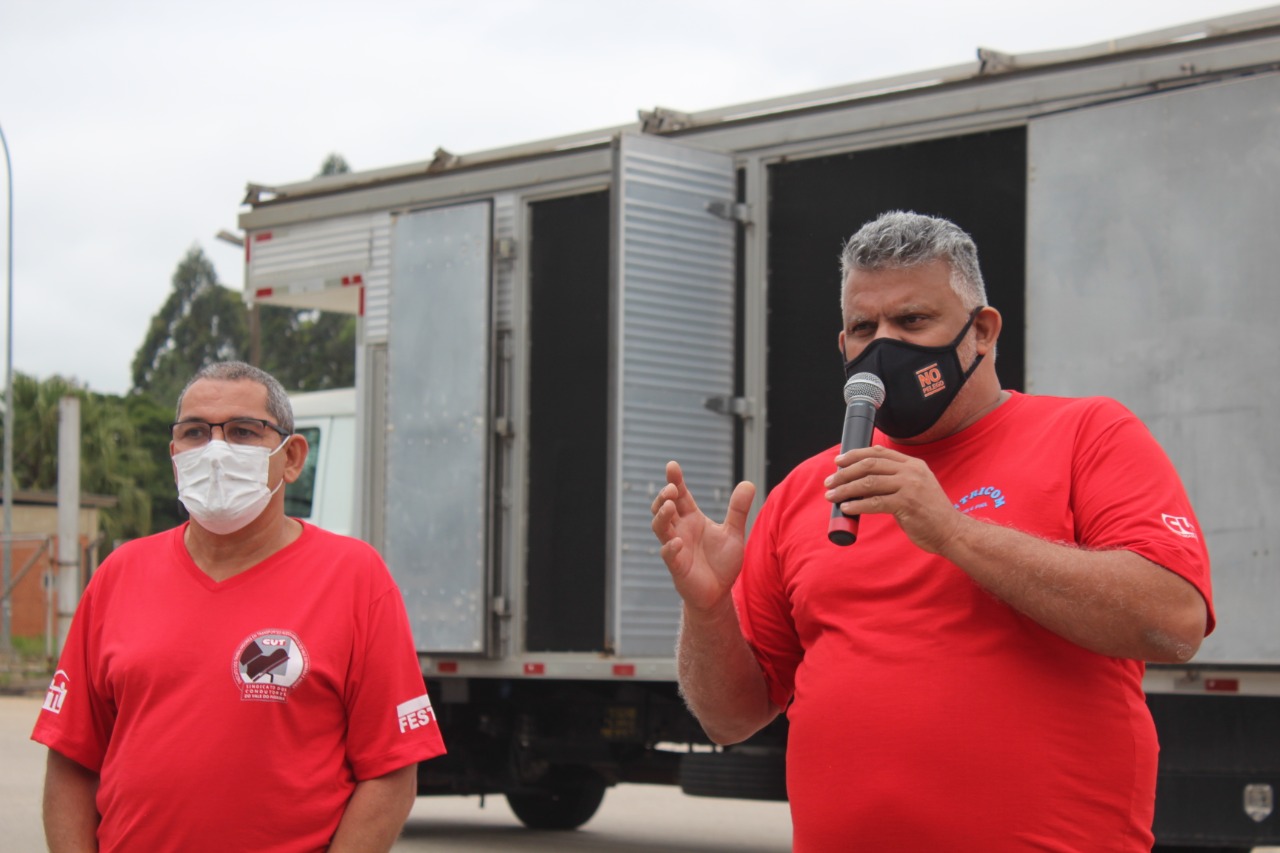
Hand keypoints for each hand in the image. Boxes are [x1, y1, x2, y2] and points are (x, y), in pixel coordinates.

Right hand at [651, 461, 756, 613]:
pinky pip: (668, 554)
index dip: (675, 480)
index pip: (681, 495)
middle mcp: (680, 530)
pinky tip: (677, 542)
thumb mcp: (733, 533)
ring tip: (670, 506)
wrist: (719, 593)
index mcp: (692, 519)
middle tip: (672, 488)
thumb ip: (738, 510)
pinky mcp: (677, 566)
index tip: (672, 466)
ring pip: (660, 527)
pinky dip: (670, 547)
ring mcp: (676, 547)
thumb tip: (749, 483)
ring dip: (662, 516)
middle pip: (663, 508)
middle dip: (664, 496)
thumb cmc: (722, 563)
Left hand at [824, 446, 963, 554]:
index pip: (878, 452)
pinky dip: (857, 505)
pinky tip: (846, 508)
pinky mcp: (907, 504)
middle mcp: (911, 471)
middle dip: (845, 473)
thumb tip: (863, 480)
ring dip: (846, 489)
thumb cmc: (929, 512)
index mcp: (913, 464)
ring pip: (868, 483)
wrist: (951, 531)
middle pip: (869, 465)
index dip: (855, 455)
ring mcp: (910, 486)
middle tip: (830, 482)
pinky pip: (874, 502)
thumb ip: (896, 479)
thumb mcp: (916, 487)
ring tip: (832, 496)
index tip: (838, 462)